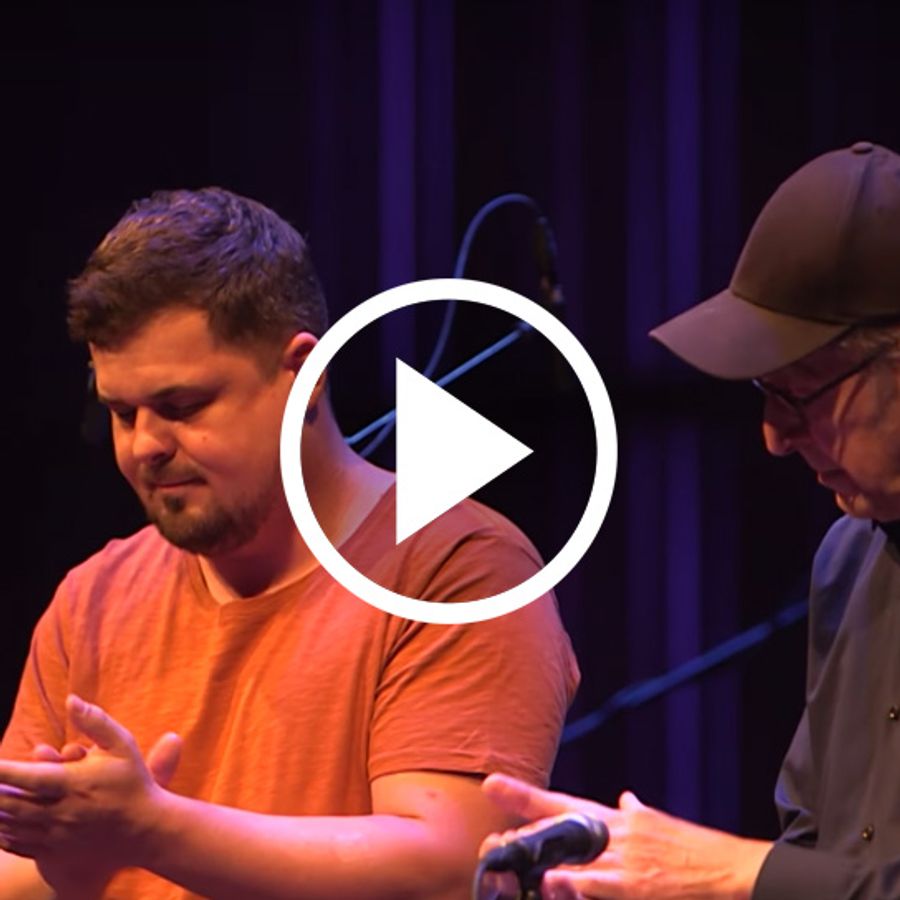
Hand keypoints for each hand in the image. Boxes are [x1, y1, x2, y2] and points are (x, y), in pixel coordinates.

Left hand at [0, 695, 181, 895]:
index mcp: (74, 783)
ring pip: (10, 826)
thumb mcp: (122, 745)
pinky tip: (2, 822)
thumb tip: (71, 699)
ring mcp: (55, 836)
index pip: (27, 777)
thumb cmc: (132, 781)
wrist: (145, 829)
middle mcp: (60, 812)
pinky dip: (3, 833)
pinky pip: (18, 845)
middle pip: (10, 804)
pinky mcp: (55, 854)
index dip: (3, 771)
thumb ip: (95, 722)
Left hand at [481, 774, 771, 899]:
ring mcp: (626, 858)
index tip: (492, 785)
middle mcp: (616, 832)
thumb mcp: (660, 825)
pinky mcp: (637, 884)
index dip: (525, 796)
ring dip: (539, 860)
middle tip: (491, 841)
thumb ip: (636, 814)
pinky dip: (576, 883)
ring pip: (571, 856)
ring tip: (508, 860)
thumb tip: (626, 798)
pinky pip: (598, 884)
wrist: (732, 868)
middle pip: (558, 829)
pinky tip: (554, 882)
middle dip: (523, 834)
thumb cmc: (695, 850)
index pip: (562, 803)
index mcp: (618, 819)